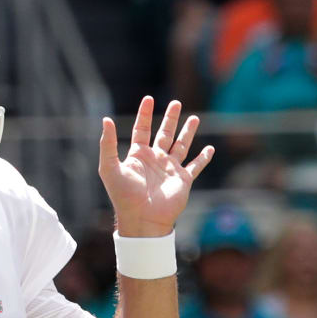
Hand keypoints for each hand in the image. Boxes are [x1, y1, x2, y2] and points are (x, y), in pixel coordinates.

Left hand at [98, 96, 212, 236]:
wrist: (142, 218)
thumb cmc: (123, 195)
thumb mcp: (110, 167)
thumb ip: (108, 144)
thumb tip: (106, 120)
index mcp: (138, 156)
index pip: (142, 129)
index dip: (144, 114)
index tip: (148, 99)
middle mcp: (155, 160)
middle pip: (164, 134)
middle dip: (170, 118)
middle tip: (175, 103)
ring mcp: (170, 169)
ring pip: (181, 145)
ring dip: (188, 132)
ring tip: (194, 118)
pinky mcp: (183, 180)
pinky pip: (195, 166)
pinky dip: (203, 158)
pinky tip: (210, 149)